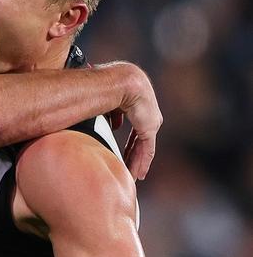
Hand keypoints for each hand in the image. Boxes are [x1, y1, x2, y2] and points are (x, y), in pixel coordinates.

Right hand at [118, 65, 162, 181]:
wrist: (119, 81)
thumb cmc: (107, 83)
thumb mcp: (106, 100)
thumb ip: (109, 113)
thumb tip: (108, 122)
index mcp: (138, 101)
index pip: (134, 127)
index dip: (129, 141)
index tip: (123, 151)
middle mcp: (148, 110)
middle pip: (139, 139)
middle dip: (133, 154)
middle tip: (127, 167)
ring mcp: (150, 119)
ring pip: (144, 147)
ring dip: (137, 162)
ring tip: (132, 176)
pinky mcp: (150, 128)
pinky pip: (146, 150)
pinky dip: (142, 163)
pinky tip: (138, 174)